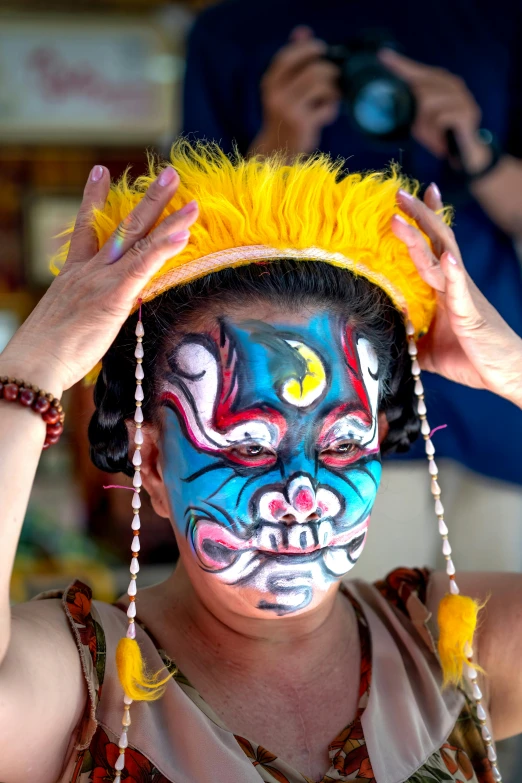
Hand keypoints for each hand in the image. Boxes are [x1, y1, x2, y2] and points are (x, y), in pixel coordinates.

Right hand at [0, 165, 197, 396]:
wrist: (33, 362)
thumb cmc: (45, 354)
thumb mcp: (65, 322)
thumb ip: (84, 310)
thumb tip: (94, 317)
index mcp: (72, 274)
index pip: (85, 229)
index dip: (92, 199)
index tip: (100, 171)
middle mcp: (87, 270)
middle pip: (122, 226)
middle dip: (148, 198)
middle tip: (168, 173)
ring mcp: (100, 280)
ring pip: (138, 241)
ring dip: (166, 216)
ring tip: (189, 195)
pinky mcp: (113, 297)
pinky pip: (143, 267)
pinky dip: (163, 248)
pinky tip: (183, 233)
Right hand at [249, 26, 340, 157]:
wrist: (277, 149)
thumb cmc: (285, 113)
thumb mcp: (283, 86)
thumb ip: (293, 60)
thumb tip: (302, 31)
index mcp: (270, 82)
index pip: (289, 56)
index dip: (308, 48)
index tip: (321, 49)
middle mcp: (276, 95)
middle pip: (314, 71)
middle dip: (330, 72)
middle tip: (335, 78)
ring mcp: (289, 111)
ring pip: (322, 87)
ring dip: (332, 91)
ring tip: (331, 97)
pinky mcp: (302, 125)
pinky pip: (326, 108)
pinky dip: (330, 110)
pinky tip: (325, 115)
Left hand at [379, 49, 491, 173]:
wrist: (466, 153)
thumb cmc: (440, 133)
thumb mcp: (420, 121)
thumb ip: (409, 109)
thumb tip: (387, 103)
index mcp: (443, 82)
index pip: (418, 70)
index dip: (400, 64)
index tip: (382, 55)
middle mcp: (454, 85)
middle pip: (421, 86)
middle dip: (413, 109)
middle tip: (415, 127)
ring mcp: (462, 98)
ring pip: (428, 103)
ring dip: (424, 123)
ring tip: (429, 136)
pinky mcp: (467, 113)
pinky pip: (440, 118)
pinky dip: (435, 131)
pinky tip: (440, 138)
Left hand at [392, 185, 521, 407]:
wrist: (505, 373)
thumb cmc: (472, 358)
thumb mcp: (429, 349)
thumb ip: (408, 339)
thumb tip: (383, 340)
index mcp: (444, 288)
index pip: (433, 246)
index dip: (424, 219)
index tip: (408, 196)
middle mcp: (454, 284)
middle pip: (436, 240)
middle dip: (418, 214)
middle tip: (399, 192)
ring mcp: (463, 294)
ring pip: (442, 254)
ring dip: (422, 233)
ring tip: (404, 214)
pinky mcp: (470, 312)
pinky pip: (459, 288)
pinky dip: (452, 271)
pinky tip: (447, 257)